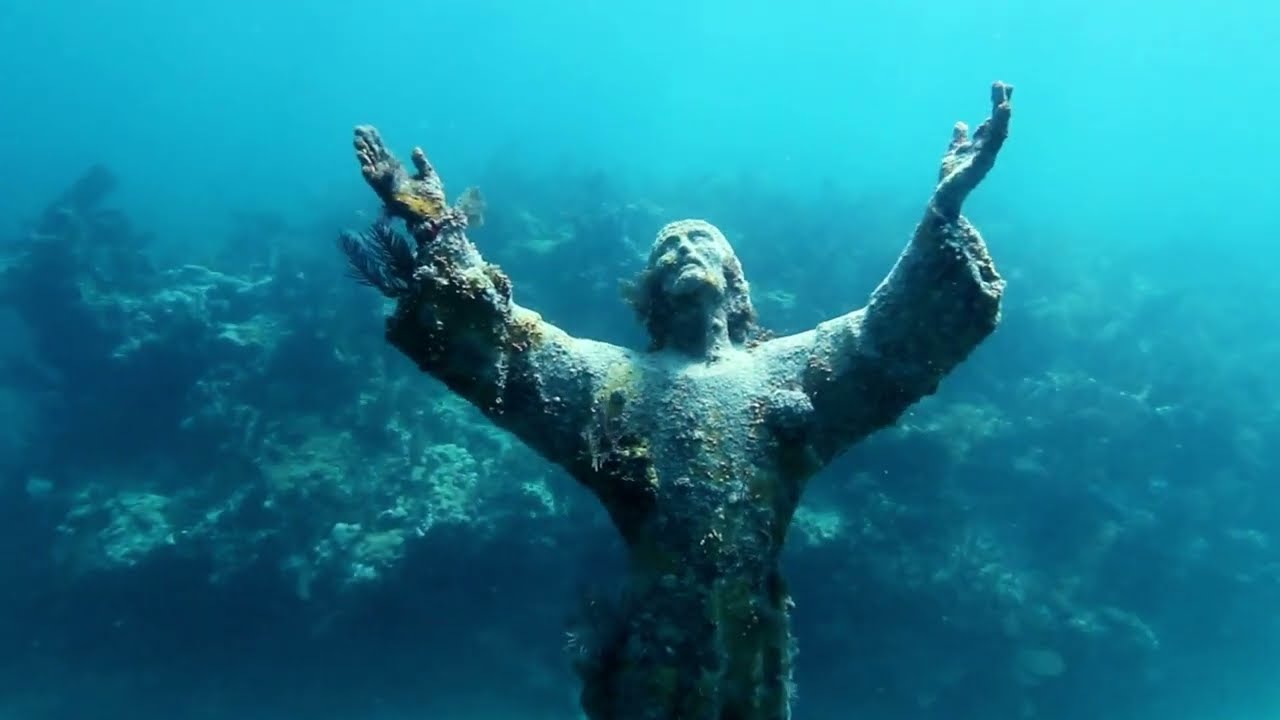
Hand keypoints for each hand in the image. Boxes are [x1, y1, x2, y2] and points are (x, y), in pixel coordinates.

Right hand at [353, 126, 447, 223]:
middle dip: (366, 145)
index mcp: (399, 171)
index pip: (383, 152)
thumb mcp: (428, 174)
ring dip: (364, 157)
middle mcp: (390, 176)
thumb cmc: (434, 198)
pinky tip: (364, 167)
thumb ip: (420, 162)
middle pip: (374, 157)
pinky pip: (377, 185)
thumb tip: (415, 148)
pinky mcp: (388, 195)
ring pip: (371, 168)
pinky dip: (370, 176)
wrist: (436, 214)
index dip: (375, 141)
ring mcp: (388, 185)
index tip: (368, 128)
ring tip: (358, 145)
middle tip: (357, 130)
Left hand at [933, 81, 1013, 218]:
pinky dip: (993, 134)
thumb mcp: (954, 151)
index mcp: (982, 144)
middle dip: (1000, 104)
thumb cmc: (951, 177)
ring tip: (1004, 101)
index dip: (997, 104)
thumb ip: (959, 138)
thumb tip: (961, 123)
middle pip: (997, 123)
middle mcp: (987, 149)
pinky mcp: (980, 165)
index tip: (1000, 86)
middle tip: (1002, 84)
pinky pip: (989, 147)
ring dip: (1001, 117)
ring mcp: (985, 157)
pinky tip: (992, 122)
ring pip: (997, 133)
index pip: (993, 120)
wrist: (945, 196)